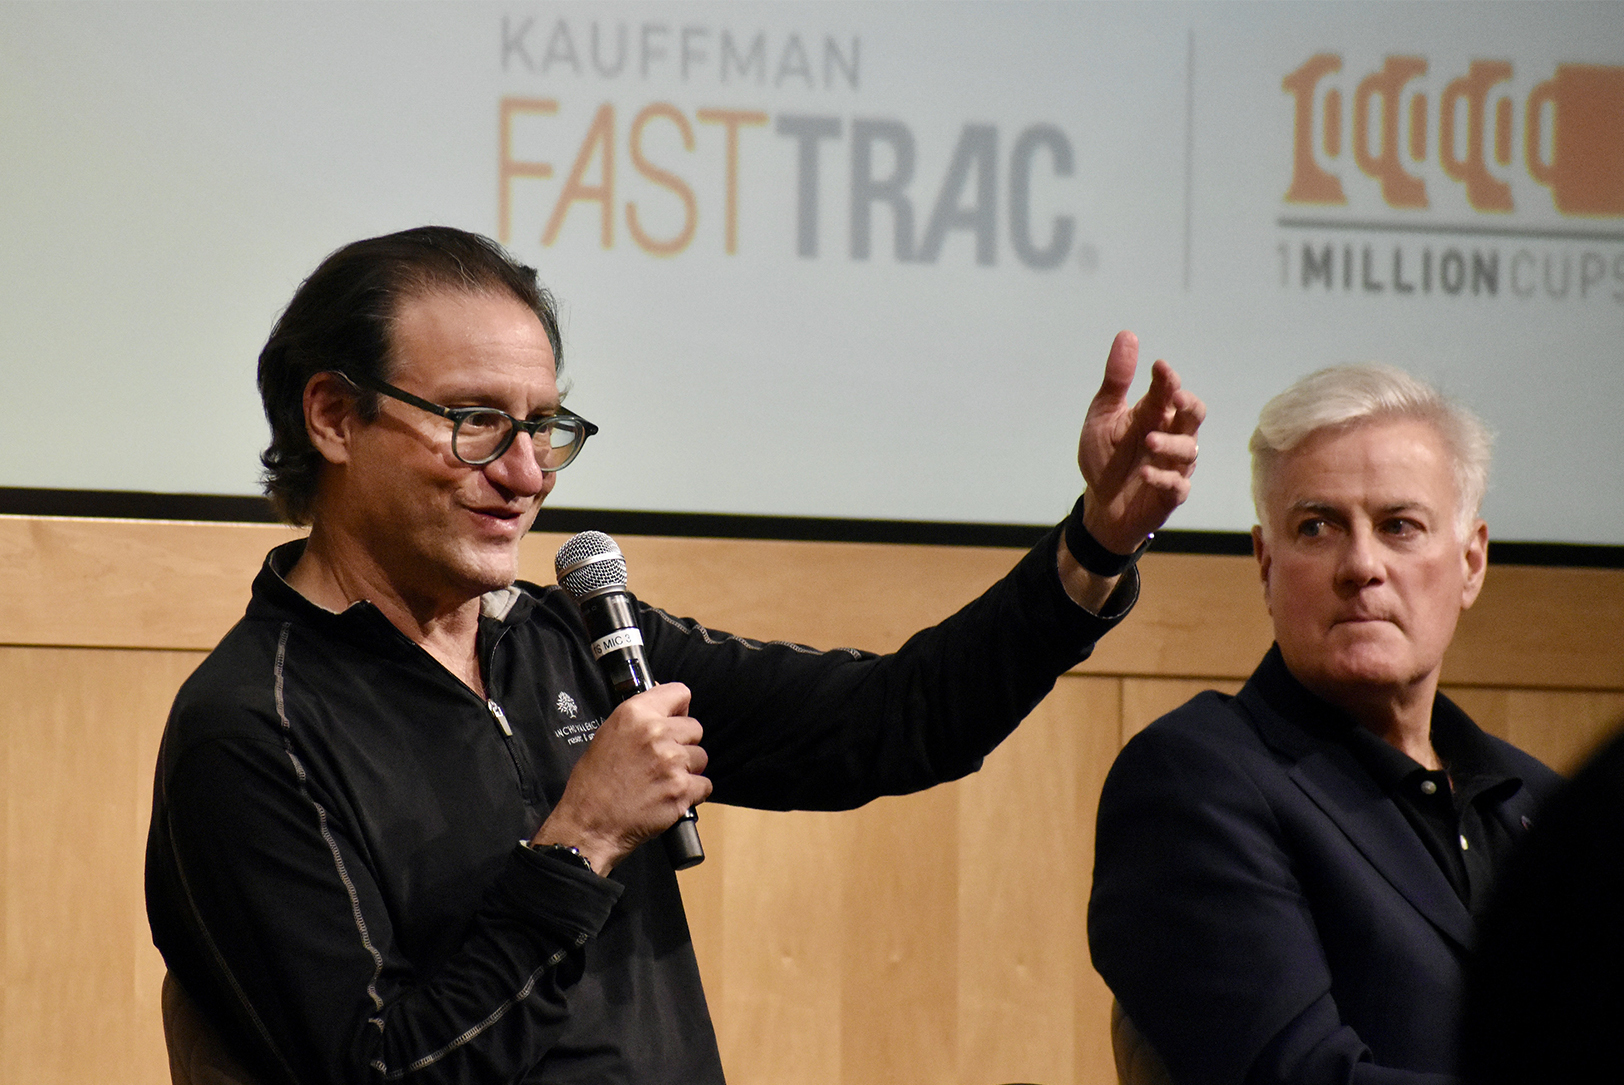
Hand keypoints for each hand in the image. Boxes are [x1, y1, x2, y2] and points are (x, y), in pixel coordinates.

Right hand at [532, 683, 710, 874]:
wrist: (589, 825)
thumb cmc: (592, 785)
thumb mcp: (607, 735)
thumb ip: (639, 721)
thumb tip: (665, 710)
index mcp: (635, 714)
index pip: (679, 693)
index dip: (679, 708)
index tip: (675, 719)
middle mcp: (656, 733)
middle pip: (695, 728)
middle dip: (684, 743)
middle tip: (663, 760)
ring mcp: (671, 762)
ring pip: (701, 757)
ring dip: (688, 769)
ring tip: (663, 781)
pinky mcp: (681, 790)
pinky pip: (705, 785)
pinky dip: (693, 793)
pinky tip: (671, 797)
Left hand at [1075, 331, 1204, 554]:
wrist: (1100, 503)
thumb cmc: (1105, 456)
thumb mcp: (1102, 416)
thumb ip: (1116, 381)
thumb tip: (1128, 335)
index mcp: (1155, 414)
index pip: (1170, 391)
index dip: (1168, 379)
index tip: (1159, 367)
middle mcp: (1171, 436)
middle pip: (1195, 416)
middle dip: (1188, 405)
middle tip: (1174, 398)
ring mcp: (1174, 465)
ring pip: (1188, 450)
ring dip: (1170, 443)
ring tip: (1148, 441)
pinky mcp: (1170, 494)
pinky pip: (1177, 485)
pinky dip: (1162, 478)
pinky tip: (1144, 473)